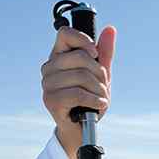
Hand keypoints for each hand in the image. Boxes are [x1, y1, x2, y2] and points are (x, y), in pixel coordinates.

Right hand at [41, 24, 116, 158]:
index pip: (65, 34)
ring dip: (99, 89)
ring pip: (81, 76)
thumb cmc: (89, 99)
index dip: (83, 40)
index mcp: (58, 56)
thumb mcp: (100, 74)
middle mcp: (49, 68)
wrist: (82, 129)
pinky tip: (98, 105)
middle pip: (80, 57)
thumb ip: (104, 53)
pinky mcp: (51, 101)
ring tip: (101, 98)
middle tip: (103, 86)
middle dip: (100, 73)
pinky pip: (78, 93)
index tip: (95, 54)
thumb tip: (110, 29)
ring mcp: (48, 84)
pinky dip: (94, 100)